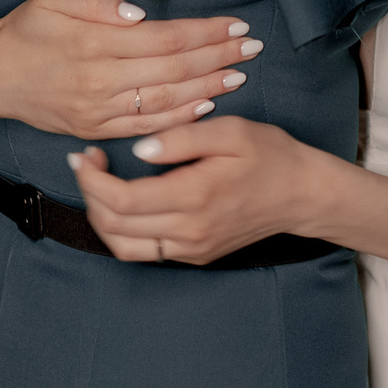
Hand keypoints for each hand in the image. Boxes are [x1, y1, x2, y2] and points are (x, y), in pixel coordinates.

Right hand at [0, 0, 262, 140]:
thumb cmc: (23, 30)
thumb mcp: (53, 0)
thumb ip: (97, 4)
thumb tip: (141, 14)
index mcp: (95, 46)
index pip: (165, 39)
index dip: (205, 33)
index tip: (236, 25)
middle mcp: (101, 82)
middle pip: (174, 71)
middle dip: (218, 58)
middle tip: (253, 47)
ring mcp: (99, 111)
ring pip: (165, 103)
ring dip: (207, 89)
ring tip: (239, 77)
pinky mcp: (95, 130)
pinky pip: (145, 128)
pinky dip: (178, 120)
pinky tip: (204, 108)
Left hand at [70, 118, 335, 265]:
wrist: (302, 195)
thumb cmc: (270, 156)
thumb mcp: (231, 131)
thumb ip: (183, 137)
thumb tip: (140, 149)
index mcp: (194, 196)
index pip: (121, 200)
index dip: (92, 179)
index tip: (85, 155)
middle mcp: (189, 230)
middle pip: (113, 227)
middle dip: (89, 194)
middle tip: (85, 164)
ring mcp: (191, 248)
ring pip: (123, 247)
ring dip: (100, 218)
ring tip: (98, 186)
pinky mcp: (196, 255)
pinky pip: (145, 252)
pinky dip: (122, 232)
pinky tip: (123, 204)